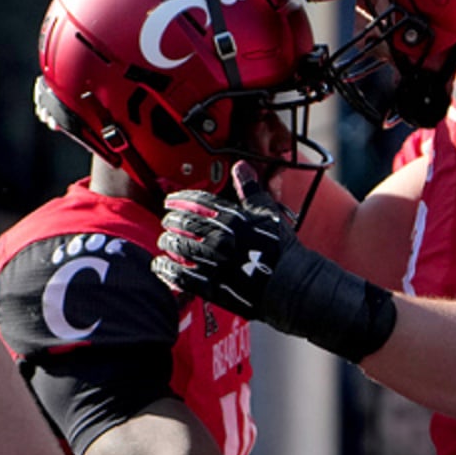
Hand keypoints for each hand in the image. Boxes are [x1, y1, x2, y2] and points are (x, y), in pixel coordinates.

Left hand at [156, 162, 395, 362]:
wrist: (293, 283)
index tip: (171, 201)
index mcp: (234, 218)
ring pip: (179, 249)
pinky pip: (182, 277)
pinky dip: (168, 271)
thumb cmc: (281, 248)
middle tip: (166, 221)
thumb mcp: (268, 213)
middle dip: (171, 221)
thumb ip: (250, 189)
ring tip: (165, 241)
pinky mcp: (214, 288)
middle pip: (184, 224)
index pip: (197, 202)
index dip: (180, 199)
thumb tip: (240, 167)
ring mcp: (216, 264)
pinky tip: (162, 267)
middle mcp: (222, 239)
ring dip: (168, 243)